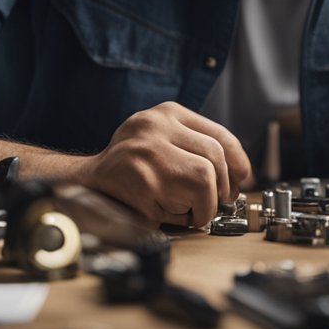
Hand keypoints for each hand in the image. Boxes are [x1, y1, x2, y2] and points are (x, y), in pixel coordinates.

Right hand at [75, 102, 251, 227]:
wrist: (86, 181)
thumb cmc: (132, 165)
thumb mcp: (164, 139)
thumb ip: (196, 147)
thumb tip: (238, 176)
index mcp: (167, 113)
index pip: (219, 135)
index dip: (239, 161)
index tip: (242, 178)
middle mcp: (156, 126)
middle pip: (214, 158)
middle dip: (223, 187)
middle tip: (219, 201)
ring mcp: (146, 153)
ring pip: (203, 179)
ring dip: (205, 203)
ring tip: (193, 208)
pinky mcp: (140, 181)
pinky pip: (180, 202)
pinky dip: (184, 215)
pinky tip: (171, 211)